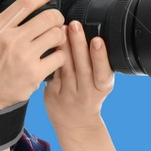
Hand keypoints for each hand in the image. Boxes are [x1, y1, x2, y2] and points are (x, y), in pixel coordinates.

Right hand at [0, 0, 68, 115]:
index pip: (25, 3)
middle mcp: (11, 40)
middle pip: (49, 17)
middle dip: (56, 17)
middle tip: (55, 22)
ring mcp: (24, 57)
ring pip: (57, 35)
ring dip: (59, 36)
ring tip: (54, 41)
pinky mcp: (35, 73)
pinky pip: (59, 56)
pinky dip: (60, 56)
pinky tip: (53, 59)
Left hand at [43, 19, 114, 138]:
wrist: (75, 124)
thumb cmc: (88, 97)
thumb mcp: (99, 84)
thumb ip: (96, 65)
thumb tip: (88, 35)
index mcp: (102, 88)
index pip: (102, 71)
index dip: (100, 56)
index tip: (97, 40)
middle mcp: (86, 92)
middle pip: (82, 66)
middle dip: (79, 44)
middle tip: (75, 25)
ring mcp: (68, 95)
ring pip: (65, 69)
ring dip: (63, 48)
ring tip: (60, 30)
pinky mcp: (52, 96)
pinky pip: (52, 75)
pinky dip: (50, 59)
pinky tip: (47, 46)